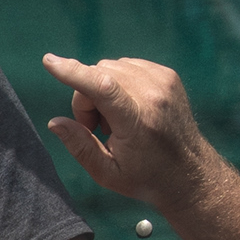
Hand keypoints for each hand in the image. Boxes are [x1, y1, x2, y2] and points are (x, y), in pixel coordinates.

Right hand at [41, 54, 219, 212]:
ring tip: (117, 120)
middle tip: (98, 128)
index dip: (73, 72)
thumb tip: (55, 122)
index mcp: (138, 121)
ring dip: (102, 90)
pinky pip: (126, 66)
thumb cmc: (146, 177)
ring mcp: (164, 81)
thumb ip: (80, 146)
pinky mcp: (168, 75)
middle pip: (99, 75)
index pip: (101, 86)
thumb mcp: (107, 173)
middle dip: (87, 98)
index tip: (50, 62)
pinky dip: (118, 84)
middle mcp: (153, 95)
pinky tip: (129, 108)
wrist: (189, 173)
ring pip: (110, 67)